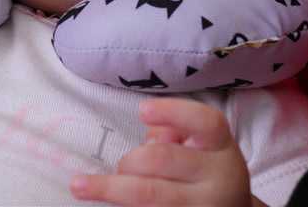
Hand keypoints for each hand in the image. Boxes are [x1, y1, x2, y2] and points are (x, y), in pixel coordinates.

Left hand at [71, 97, 266, 205]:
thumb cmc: (203, 168)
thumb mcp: (198, 143)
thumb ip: (172, 133)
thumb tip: (146, 145)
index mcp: (222, 146)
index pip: (204, 121)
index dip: (172, 112)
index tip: (141, 110)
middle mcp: (221, 177)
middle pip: (162, 159)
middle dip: (129, 160)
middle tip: (120, 165)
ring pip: (149, 195)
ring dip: (112, 187)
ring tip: (85, 185)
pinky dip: (122, 206)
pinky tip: (105, 202)